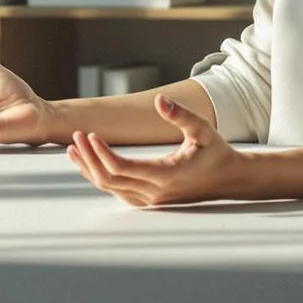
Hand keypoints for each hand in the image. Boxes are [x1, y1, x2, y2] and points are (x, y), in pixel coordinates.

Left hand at [67, 95, 252, 206]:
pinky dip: (100, 177)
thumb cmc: (216, 152)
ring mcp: (151, 201)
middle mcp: (156, 193)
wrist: (229, 180)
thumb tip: (160, 100)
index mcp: (167, 175)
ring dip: (89, 169)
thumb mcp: (203, 129)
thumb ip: (181, 115)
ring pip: (110, 189)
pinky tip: (88, 163)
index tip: (89, 134)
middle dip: (89, 157)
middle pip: (110, 179)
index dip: (101, 152)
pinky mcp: (149, 202)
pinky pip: (117, 192)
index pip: (122, 168)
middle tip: (76, 136)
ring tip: (73, 148)